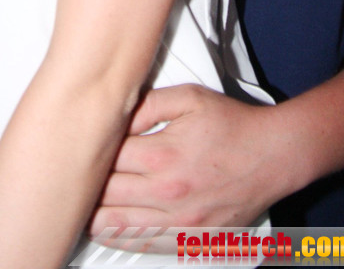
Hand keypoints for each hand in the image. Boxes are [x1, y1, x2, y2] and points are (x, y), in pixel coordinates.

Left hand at [89, 84, 287, 234]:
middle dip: (85, 183)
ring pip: (116, 226)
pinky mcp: (188, 238)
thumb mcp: (190, 98)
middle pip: (105, 195)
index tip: (78, 143)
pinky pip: (142, 244)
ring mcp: (178, 222)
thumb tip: (116, 114)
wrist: (274, 155)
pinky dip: (117, 237)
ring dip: (93, 215)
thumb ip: (148, 104)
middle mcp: (167, 194)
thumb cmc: (233, 124)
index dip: (88, 150)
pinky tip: (103, 226)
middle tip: (70, 172)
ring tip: (77, 203)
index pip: (106, 158)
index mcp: (163, 156)